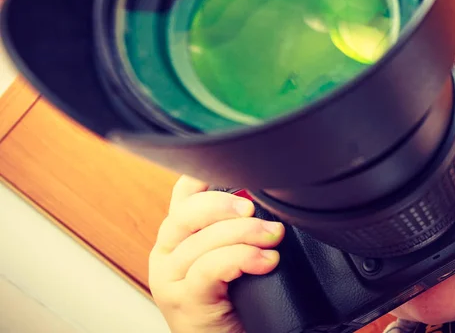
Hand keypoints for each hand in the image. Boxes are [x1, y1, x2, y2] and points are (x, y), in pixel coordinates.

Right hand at [149, 176, 284, 332]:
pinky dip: (241, 258)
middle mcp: (166, 252)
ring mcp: (170, 279)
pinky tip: (265, 261)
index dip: (203, 175)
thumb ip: (234, 225)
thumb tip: (261, 193)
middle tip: (255, 208)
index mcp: (176, 235)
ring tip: (273, 237)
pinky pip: (209, 267)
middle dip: (224, 203)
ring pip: (202, 240)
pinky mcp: (184, 301)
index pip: (183, 193)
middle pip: (186, 211)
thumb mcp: (229, 254)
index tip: (234, 168)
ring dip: (245, 233)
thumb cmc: (233, 301)